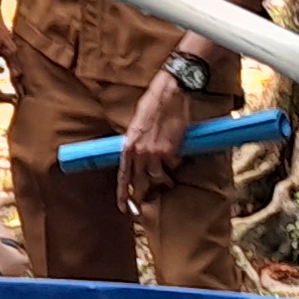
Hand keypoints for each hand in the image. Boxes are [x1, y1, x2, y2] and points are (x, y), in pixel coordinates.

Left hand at [117, 72, 192, 208]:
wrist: (170, 92)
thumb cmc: (153, 102)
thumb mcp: (136, 122)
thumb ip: (135, 141)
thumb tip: (136, 154)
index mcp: (128, 144)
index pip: (122, 175)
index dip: (122, 193)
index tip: (123, 207)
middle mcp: (140, 151)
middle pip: (139, 181)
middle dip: (140, 196)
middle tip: (140, 206)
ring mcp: (156, 152)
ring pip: (158, 178)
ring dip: (162, 181)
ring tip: (166, 181)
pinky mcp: (172, 150)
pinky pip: (173, 166)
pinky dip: (174, 165)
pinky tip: (176, 158)